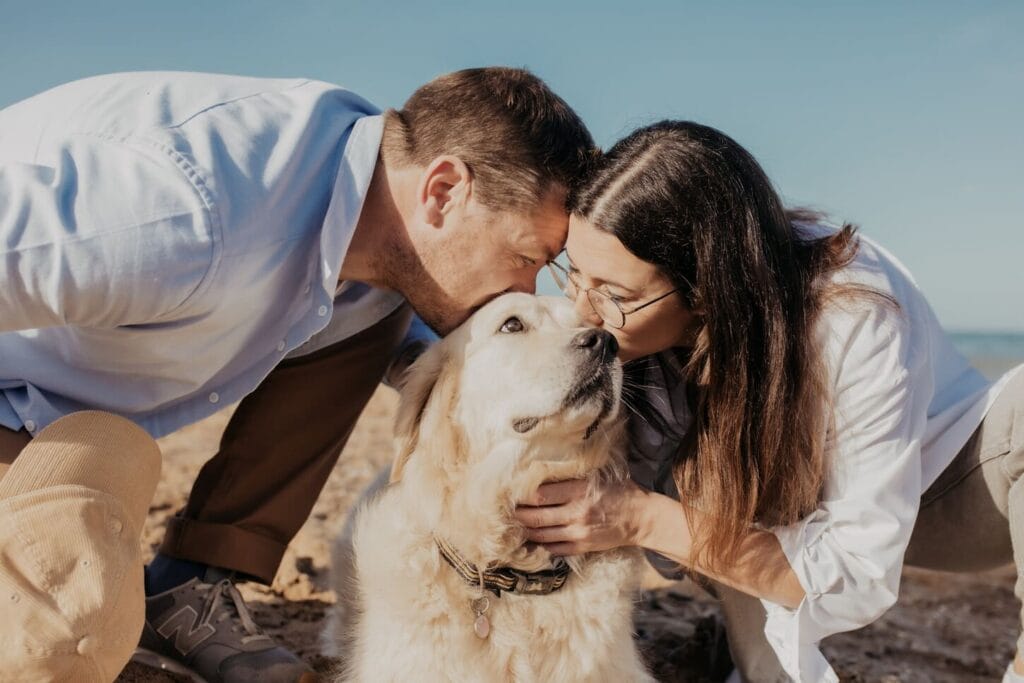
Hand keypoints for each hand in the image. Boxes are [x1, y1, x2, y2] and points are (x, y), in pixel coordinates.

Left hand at [513, 478, 648, 555]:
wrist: (640, 517)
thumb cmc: (619, 491)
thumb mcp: (596, 477)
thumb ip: (571, 479)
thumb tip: (542, 477)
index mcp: (579, 491)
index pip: (541, 495)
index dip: (523, 495)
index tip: (513, 493)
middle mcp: (577, 513)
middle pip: (537, 517)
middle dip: (518, 515)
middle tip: (506, 511)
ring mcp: (579, 532)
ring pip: (542, 535)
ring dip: (525, 531)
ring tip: (513, 526)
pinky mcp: (582, 546)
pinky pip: (554, 549)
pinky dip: (540, 545)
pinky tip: (531, 540)